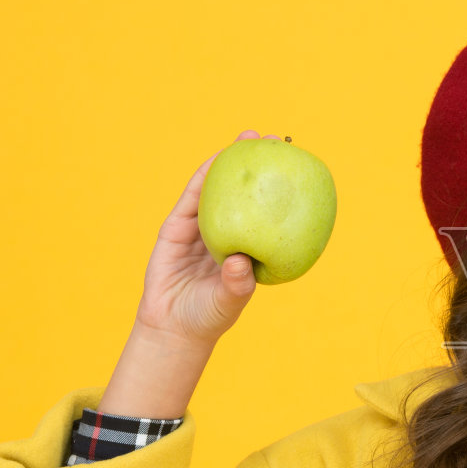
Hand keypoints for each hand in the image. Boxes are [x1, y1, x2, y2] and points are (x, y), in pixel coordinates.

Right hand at [132, 130, 283, 346]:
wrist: (172, 328)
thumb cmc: (209, 317)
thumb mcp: (229, 300)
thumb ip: (236, 284)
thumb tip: (239, 262)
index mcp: (246, 247)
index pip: (266, 213)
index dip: (278, 189)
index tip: (295, 166)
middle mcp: (227, 233)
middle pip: (243, 193)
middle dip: (256, 164)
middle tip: (271, 140)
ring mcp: (200, 228)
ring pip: (217, 189)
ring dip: (229, 162)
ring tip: (246, 139)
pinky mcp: (175, 228)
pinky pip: (191, 199)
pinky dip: (202, 178)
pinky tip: (215, 161)